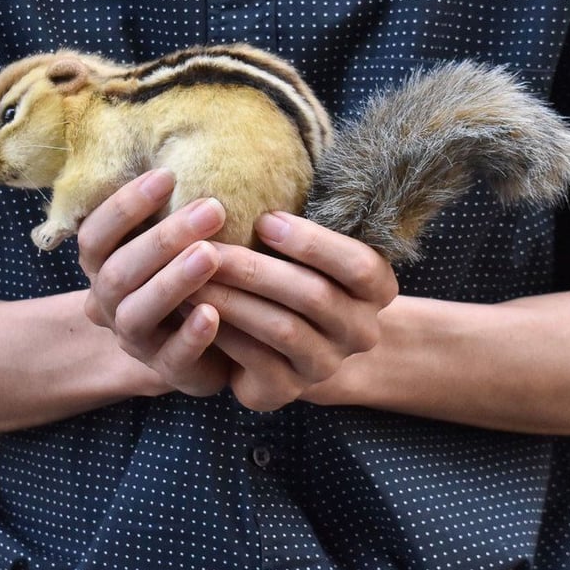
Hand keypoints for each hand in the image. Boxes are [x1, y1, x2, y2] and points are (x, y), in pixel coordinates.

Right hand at [78, 169, 230, 396]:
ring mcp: (136, 341)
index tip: (167, 175)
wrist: (195, 350)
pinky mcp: (168, 371)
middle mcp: (110, 304)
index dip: (125, 206)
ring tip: (210, 255)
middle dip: (162, 239)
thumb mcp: (170, 246)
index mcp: (106, 267)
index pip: (96, 236)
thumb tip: (197, 154)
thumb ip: (172, 214)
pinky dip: (191, 335)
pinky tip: (214, 313)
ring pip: (137, 313)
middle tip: (211, 209)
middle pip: (117, 272)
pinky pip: (173, 358)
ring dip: (172, 282)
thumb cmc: (184, 283)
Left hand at [188, 212, 397, 409]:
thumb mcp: (309, 253)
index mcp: (377, 289)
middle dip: (255, 270)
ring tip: (192, 278)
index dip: (313, 242)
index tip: (265, 218)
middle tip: (207, 249)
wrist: (291, 348)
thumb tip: (251, 179)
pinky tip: (194, 310)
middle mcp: (360, 331)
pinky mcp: (288, 391)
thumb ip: (297, 228)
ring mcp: (326, 364)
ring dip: (233, 300)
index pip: (358, 265)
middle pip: (314, 296)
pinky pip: (256, 361)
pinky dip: (223, 333)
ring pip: (283, 329)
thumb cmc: (295, 278)